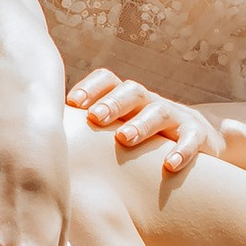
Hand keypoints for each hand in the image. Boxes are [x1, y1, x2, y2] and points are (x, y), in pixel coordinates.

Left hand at [69, 70, 225, 183]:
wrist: (200, 138)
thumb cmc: (145, 137)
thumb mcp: (122, 126)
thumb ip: (92, 130)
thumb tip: (45, 141)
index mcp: (127, 97)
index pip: (108, 80)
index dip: (90, 87)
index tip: (72, 103)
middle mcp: (150, 101)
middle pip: (131, 91)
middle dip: (112, 102)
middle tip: (95, 116)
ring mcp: (176, 115)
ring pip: (158, 112)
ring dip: (141, 124)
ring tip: (125, 138)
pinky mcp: (198, 135)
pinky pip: (191, 139)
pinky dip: (182, 150)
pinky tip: (169, 165)